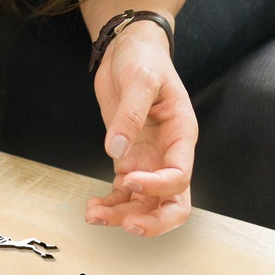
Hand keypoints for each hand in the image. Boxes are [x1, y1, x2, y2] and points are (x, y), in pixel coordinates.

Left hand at [86, 21, 196, 235]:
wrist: (128, 49)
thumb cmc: (143, 59)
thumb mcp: (139, 80)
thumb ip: (130, 115)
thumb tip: (116, 150)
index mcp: (181, 135)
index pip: (179, 174)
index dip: (156, 185)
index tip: (127, 178)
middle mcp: (168, 153)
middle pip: (173, 202)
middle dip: (153, 220)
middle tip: (127, 225)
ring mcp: (149, 160)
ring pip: (145, 204)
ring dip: (123, 216)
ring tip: (94, 214)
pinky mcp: (128, 159)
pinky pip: (124, 193)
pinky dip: (110, 204)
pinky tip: (93, 207)